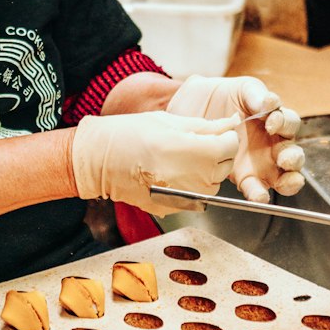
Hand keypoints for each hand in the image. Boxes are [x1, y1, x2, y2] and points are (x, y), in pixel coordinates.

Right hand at [70, 109, 239, 215]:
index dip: (226, 138)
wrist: (98, 160)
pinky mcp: (174, 208)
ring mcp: (183, 197)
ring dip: (206, 171)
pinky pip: (195, 197)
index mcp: (193, 151)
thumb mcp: (169, 121)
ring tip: (181, 159)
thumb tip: (229, 124)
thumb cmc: (129, 134)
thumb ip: (204, 126)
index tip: (217, 134)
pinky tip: (171, 173)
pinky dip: (190, 186)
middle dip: (217, 154)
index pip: (230, 146)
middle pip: (225, 167)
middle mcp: (192, 178)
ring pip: (213, 185)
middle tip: (195, 144)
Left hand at [166, 75, 304, 203]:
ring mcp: (259, 162)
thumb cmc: (216, 96)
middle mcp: (271, 143)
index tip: (271, 121)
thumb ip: (254, 93)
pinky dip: (260, 194)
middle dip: (294, 158)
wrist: (186, 111)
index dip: (284, 122)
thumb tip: (270, 102)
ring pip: (285, 176)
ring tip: (283, 183)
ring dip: (288, 181)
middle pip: (294, 153)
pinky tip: (258, 196)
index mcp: (273, 119)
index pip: (289, 122)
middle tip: (285, 159)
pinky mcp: (244, 177)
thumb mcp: (237, 88)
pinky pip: (257, 189)